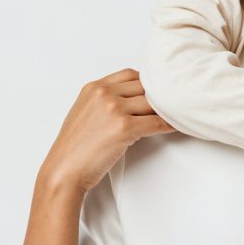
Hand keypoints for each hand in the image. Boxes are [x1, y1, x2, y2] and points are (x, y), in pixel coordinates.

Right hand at [41, 69, 177, 194]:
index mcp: (94, 88)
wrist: (64, 170)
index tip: (156, 92)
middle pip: (144, 87)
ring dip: (167, 110)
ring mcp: (114, 109)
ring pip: (153, 103)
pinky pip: (156, 122)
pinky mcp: (124, 128)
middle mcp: (104, 94)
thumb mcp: (85, 113)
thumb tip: (130, 101)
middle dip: (159, 96)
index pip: (130, 74)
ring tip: (179, 115)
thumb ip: (104, 102)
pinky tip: (177, 126)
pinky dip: (169, 125)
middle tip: (172, 104)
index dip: (146, 84)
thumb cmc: (74, 148)